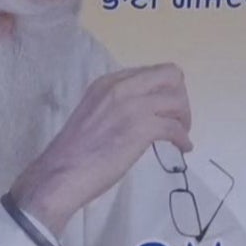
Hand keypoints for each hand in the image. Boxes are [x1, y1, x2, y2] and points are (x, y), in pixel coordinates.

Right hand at [11, 60, 189, 231]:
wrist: (61, 173)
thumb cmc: (75, 150)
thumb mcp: (94, 113)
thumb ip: (117, 105)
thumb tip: (145, 111)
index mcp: (106, 82)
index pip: (151, 72)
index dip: (164, 92)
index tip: (163, 111)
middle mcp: (120, 87)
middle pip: (171, 76)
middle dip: (180, 99)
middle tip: (176, 122)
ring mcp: (131, 106)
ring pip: (177, 99)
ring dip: (184, 119)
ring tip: (178, 137)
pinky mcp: (140, 128)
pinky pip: (176, 127)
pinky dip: (183, 140)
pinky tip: (180, 149)